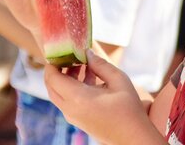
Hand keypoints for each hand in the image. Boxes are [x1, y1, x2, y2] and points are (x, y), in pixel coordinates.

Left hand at [44, 50, 162, 143]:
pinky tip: (89, 76)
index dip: (53, 62)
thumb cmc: (129, 109)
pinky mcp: (78, 120)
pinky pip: (67, 101)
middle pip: (51, 86)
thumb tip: (87, 52)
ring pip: (58, 93)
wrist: (133, 138)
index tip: (61, 49)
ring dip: (65, 77)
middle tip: (69, 55)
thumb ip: (100, 64)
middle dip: (57, 68)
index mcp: (78, 98)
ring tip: (81, 63)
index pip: (52, 77)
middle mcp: (70, 109)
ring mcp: (73, 117)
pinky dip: (71, 87)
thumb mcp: (118, 80)